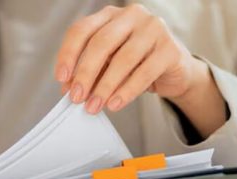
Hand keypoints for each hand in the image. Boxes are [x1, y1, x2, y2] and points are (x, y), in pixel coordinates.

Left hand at [55, 4, 226, 135]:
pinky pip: (144, 72)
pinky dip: (127, 91)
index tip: (61, 78)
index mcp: (111, 15)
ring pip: (123, 58)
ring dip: (105, 86)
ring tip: (95, 105)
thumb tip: (69, 88)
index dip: (68, 54)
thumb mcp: (109, 65)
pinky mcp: (170, 48)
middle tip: (77, 97)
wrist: (175, 71)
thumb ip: (90, 72)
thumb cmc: (138, 64)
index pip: (82, 29)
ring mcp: (154, 29)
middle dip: (86, 73)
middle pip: (101, 42)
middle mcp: (132, 15)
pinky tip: (115, 103)